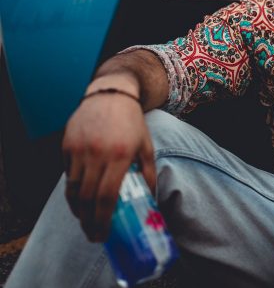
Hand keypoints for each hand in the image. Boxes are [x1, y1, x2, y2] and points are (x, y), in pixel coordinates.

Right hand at [62, 93, 155, 241]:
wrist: (112, 94)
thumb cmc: (132, 122)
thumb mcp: (146, 145)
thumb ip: (149, 173)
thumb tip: (152, 200)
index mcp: (120, 155)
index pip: (107, 196)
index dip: (103, 219)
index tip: (103, 234)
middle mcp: (97, 153)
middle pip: (86, 198)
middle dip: (88, 221)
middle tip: (93, 234)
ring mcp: (79, 149)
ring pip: (73, 189)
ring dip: (77, 209)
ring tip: (86, 219)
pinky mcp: (67, 144)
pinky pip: (67, 174)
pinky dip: (73, 189)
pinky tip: (81, 196)